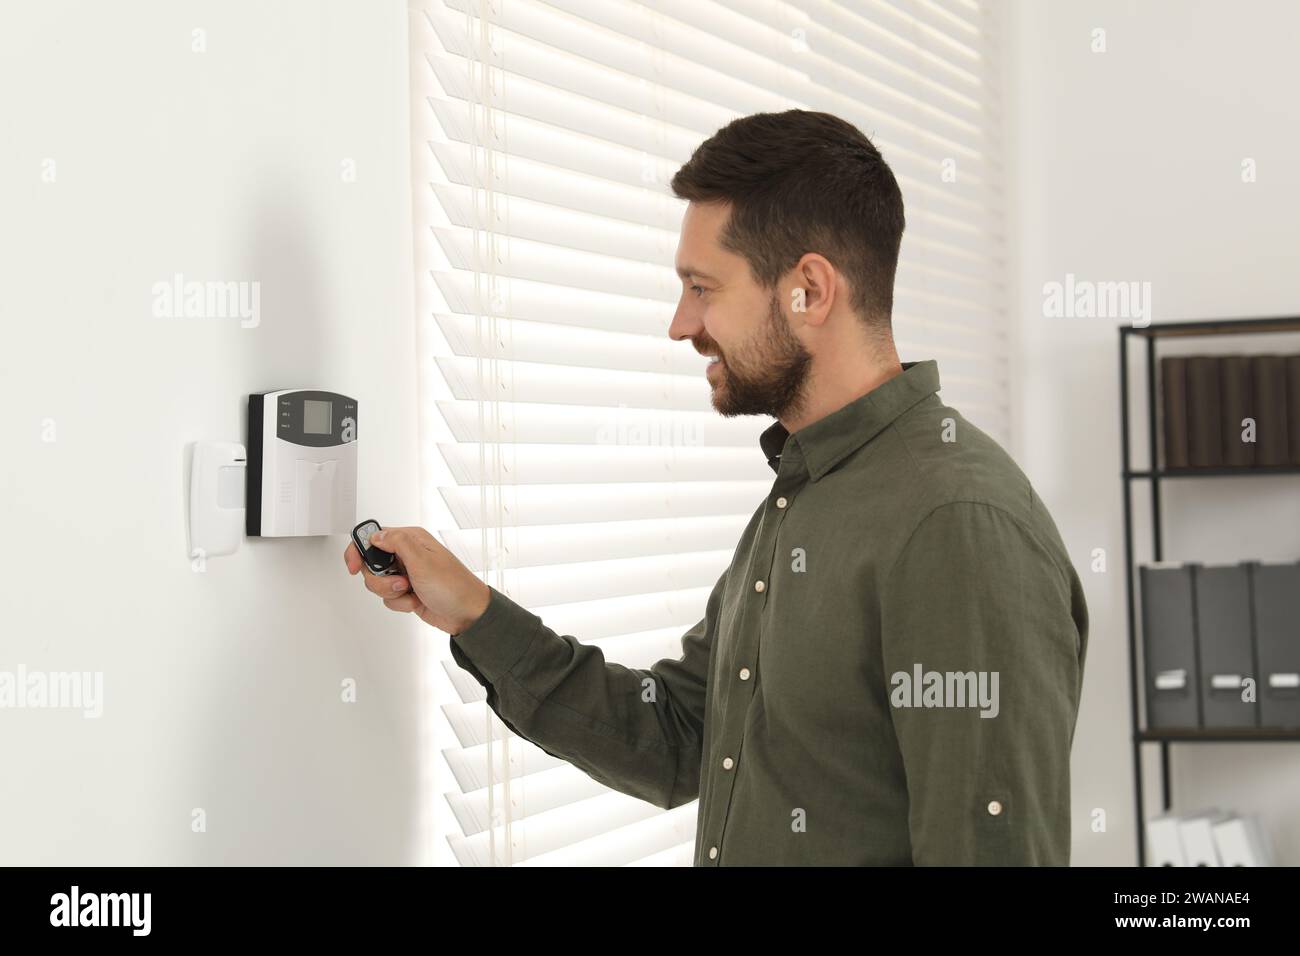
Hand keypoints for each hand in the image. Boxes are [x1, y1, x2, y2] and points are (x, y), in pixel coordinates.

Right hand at [344, 526, 489, 633]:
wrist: (467, 614)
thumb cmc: (454, 586)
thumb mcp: (423, 561)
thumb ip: (397, 543)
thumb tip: (376, 535)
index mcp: (411, 539)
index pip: (373, 537)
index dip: (358, 550)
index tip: (354, 566)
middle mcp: (407, 554)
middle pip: (371, 564)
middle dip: (380, 578)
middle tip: (399, 582)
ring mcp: (406, 574)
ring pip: (377, 583)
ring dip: (391, 592)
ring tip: (410, 592)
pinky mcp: (407, 592)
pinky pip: (388, 598)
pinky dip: (400, 603)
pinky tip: (416, 601)